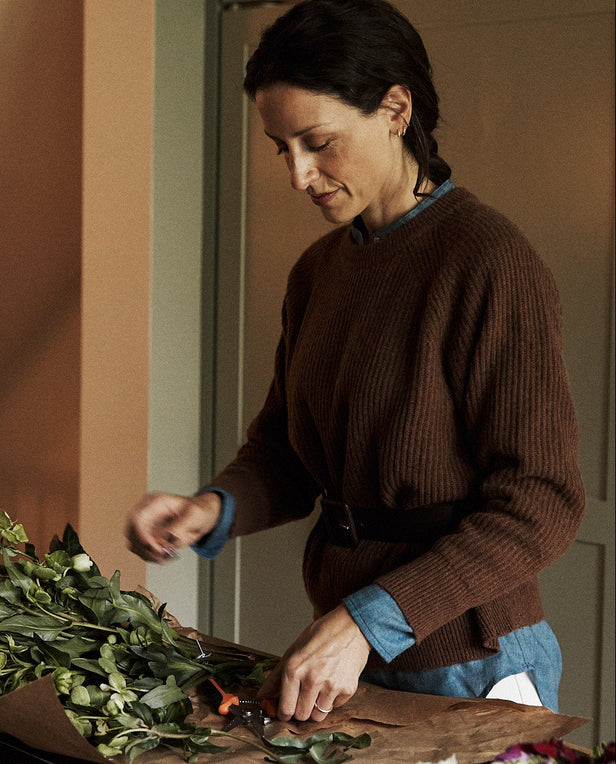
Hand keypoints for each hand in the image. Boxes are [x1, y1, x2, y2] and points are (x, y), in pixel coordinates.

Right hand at [125, 492, 220, 561]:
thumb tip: (166, 540)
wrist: (202, 515)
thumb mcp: (193, 516)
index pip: (138, 518)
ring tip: (167, 554)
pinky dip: (152, 556)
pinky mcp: (148, 537)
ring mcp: (146, 525)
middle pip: (132, 533)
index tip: (154, 547)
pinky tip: (165, 554)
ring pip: (135, 544)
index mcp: (156, 502)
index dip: (142, 535)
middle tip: (162, 553)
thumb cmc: (198, 510)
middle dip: (145, 547)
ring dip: (149, 554)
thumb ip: (178, 528)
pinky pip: (142, 550)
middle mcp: (147, 513)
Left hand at [257, 604, 370, 721]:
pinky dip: (332, 699)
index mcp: (294, 668)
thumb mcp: (294, 650)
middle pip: (301, 715)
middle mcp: (312, 679)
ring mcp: (331, 685)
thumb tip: (262, 695)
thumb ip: (277, 676)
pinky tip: (332, 682)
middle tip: (301, 700)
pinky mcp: (347, 689)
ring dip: (315, 708)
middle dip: (299, 711)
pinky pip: (335, 706)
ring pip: (318, 716)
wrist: (351, 626)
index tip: (285, 713)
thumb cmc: (322, 634)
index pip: (285, 708)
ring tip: (318, 691)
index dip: (283, 714)